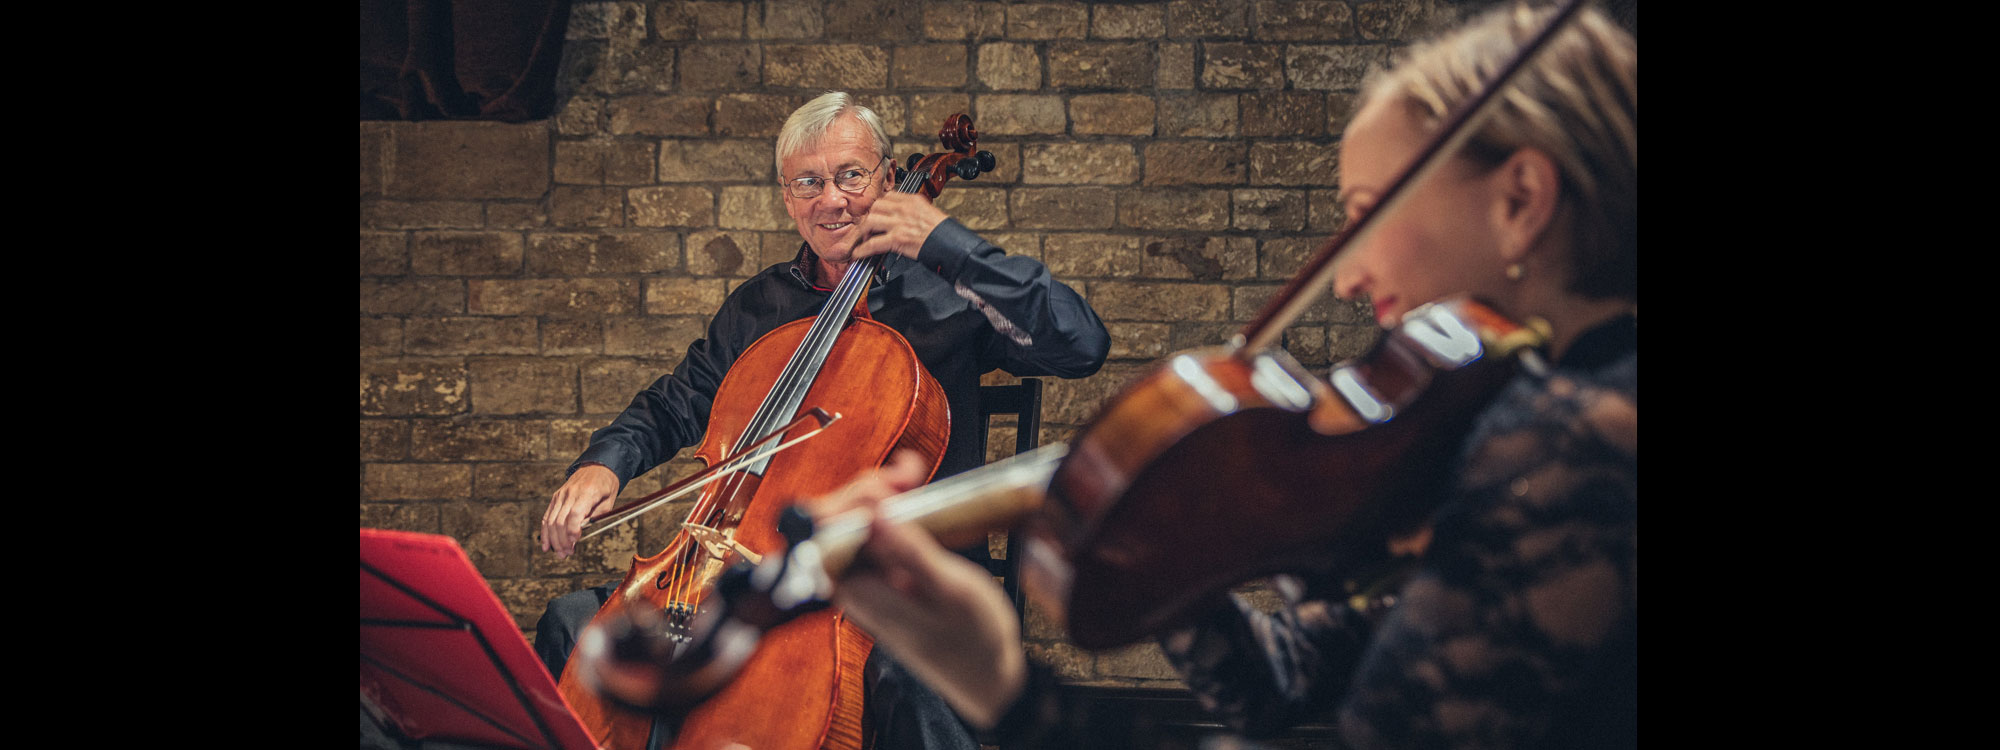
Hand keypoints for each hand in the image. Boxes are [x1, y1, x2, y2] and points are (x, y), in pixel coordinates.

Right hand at [542, 464, 618, 557]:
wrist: (597, 467)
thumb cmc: (605, 487)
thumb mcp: (608, 502)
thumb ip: (595, 517)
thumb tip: (580, 534)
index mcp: (587, 493)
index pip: (575, 514)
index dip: (572, 530)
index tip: (574, 543)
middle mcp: (570, 493)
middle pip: (561, 521)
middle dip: (562, 541)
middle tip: (567, 554)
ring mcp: (560, 495)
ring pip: (551, 521)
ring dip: (554, 540)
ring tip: (559, 553)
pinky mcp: (555, 498)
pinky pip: (547, 516)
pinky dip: (545, 532)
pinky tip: (546, 545)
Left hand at [817, 451, 1027, 729]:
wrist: (987, 675)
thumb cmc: (974, 641)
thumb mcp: (951, 590)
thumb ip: (910, 552)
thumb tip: (872, 515)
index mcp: (857, 591)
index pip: (824, 530)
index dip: (852, 498)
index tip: (890, 487)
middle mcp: (853, 586)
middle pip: (836, 521)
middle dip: (869, 489)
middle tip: (910, 475)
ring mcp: (866, 582)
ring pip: (855, 524)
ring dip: (881, 495)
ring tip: (914, 478)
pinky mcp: (882, 578)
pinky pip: (873, 535)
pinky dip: (891, 511)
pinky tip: (912, 497)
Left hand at [852, 192, 946, 261]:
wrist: (951, 243)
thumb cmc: (942, 232)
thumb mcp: (928, 212)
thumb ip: (913, 212)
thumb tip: (900, 218)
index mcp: (912, 200)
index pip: (887, 197)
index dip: (878, 207)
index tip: (875, 214)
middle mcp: (904, 208)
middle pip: (875, 207)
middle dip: (867, 218)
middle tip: (866, 229)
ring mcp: (899, 223)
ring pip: (870, 221)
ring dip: (862, 233)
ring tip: (862, 241)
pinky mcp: (898, 238)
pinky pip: (873, 243)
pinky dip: (863, 249)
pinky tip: (859, 254)